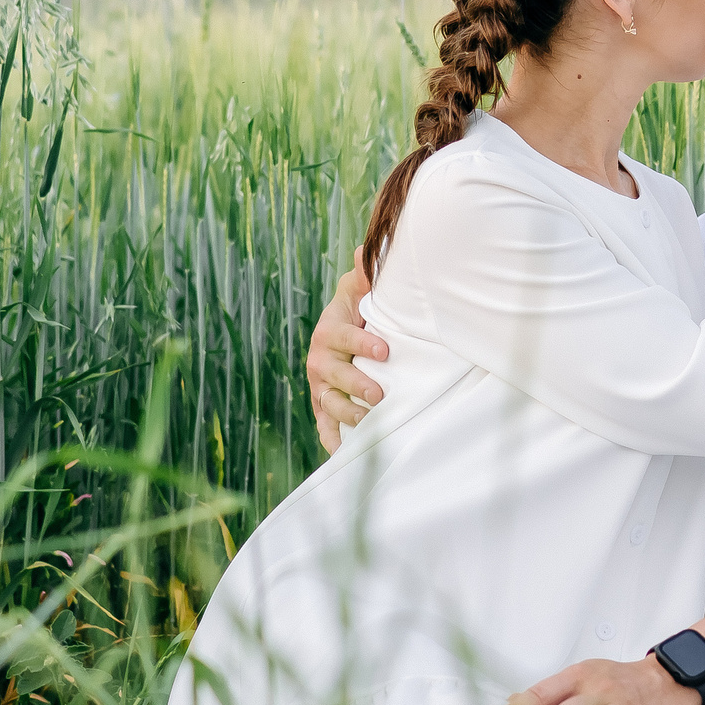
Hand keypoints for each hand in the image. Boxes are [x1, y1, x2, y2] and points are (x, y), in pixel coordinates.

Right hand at [306, 249, 387, 451]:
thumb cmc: (358, 308)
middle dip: (357, 384)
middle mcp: (319, 359)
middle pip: (334, 375)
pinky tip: (344, 453)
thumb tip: (367, 250)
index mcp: (329, 330)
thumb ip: (364, 273)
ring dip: (348, 414)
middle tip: (380, 394)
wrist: (343, 331)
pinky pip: (323, 425)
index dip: (362, 342)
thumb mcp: (359, 288)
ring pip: (329, 402)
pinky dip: (332, 440)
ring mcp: (320, 385)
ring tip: (370, 421)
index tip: (384, 349)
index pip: (342, 336)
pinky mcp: (323, 405)